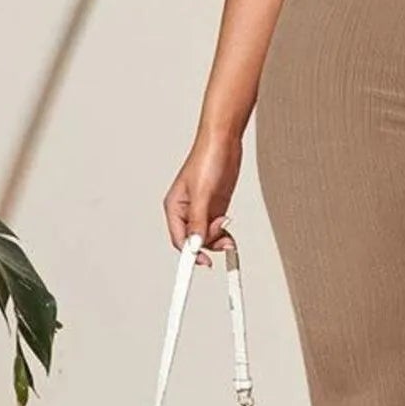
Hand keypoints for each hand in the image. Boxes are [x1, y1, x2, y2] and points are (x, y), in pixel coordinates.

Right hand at [163, 130, 241, 265]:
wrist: (224, 142)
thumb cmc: (207, 159)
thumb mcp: (203, 193)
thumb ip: (198, 221)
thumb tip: (195, 244)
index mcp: (174, 207)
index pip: (179, 239)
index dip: (190, 254)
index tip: (203, 263)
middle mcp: (186, 211)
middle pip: (195, 240)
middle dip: (209, 243)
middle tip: (225, 240)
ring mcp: (202, 209)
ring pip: (207, 236)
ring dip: (218, 238)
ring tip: (229, 235)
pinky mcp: (215, 206)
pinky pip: (217, 228)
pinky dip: (224, 233)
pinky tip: (230, 235)